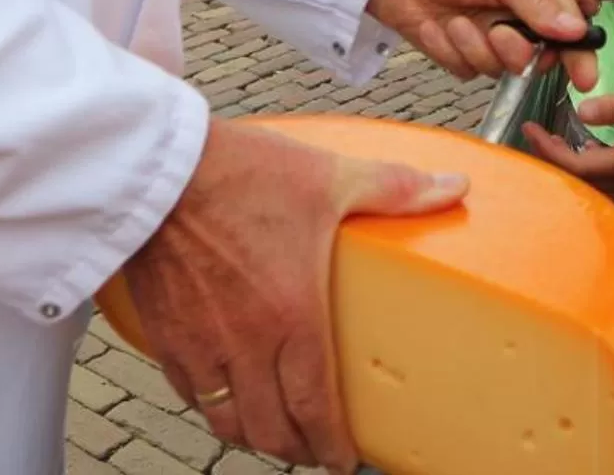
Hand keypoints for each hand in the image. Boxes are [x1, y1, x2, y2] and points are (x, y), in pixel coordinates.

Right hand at [123, 119, 466, 471]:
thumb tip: (454, 187)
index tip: (346, 462)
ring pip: (225, 420)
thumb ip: (395, 190)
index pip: (316, 409)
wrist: (159, 167)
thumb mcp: (329, 178)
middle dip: (298, 451)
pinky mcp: (163, 333)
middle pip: (270, 430)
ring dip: (253, 435)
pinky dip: (209, 406)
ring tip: (272, 432)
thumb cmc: (241, 172)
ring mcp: (199, 344)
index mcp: (293, 317)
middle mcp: (246, 344)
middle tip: (315, 452)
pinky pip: (187, 392)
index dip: (333, 448)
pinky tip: (221, 396)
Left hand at [366, 0, 603, 90]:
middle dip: (518, 51)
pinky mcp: (463, 55)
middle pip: (541, 57)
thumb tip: (575, 31)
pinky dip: (451, 51)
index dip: (580, 54)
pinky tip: (436, 28)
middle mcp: (520, 18)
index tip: (584, 76)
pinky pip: (469, 71)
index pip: (570, 28)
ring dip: (478, 48)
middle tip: (499, 34)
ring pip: (504, 69)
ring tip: (456, 21)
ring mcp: (491, 39)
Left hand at [522, 80, 613, 197]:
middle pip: (585, 183)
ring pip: (598, 187)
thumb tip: (582, 112)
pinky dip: (590, 171)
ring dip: (571, 169)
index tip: (529, 129)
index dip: (550, 151)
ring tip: (551, 143)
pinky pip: (612, 183)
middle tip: (532, 136)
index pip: (580, 166)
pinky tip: (585, 151)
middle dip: (553, 162)